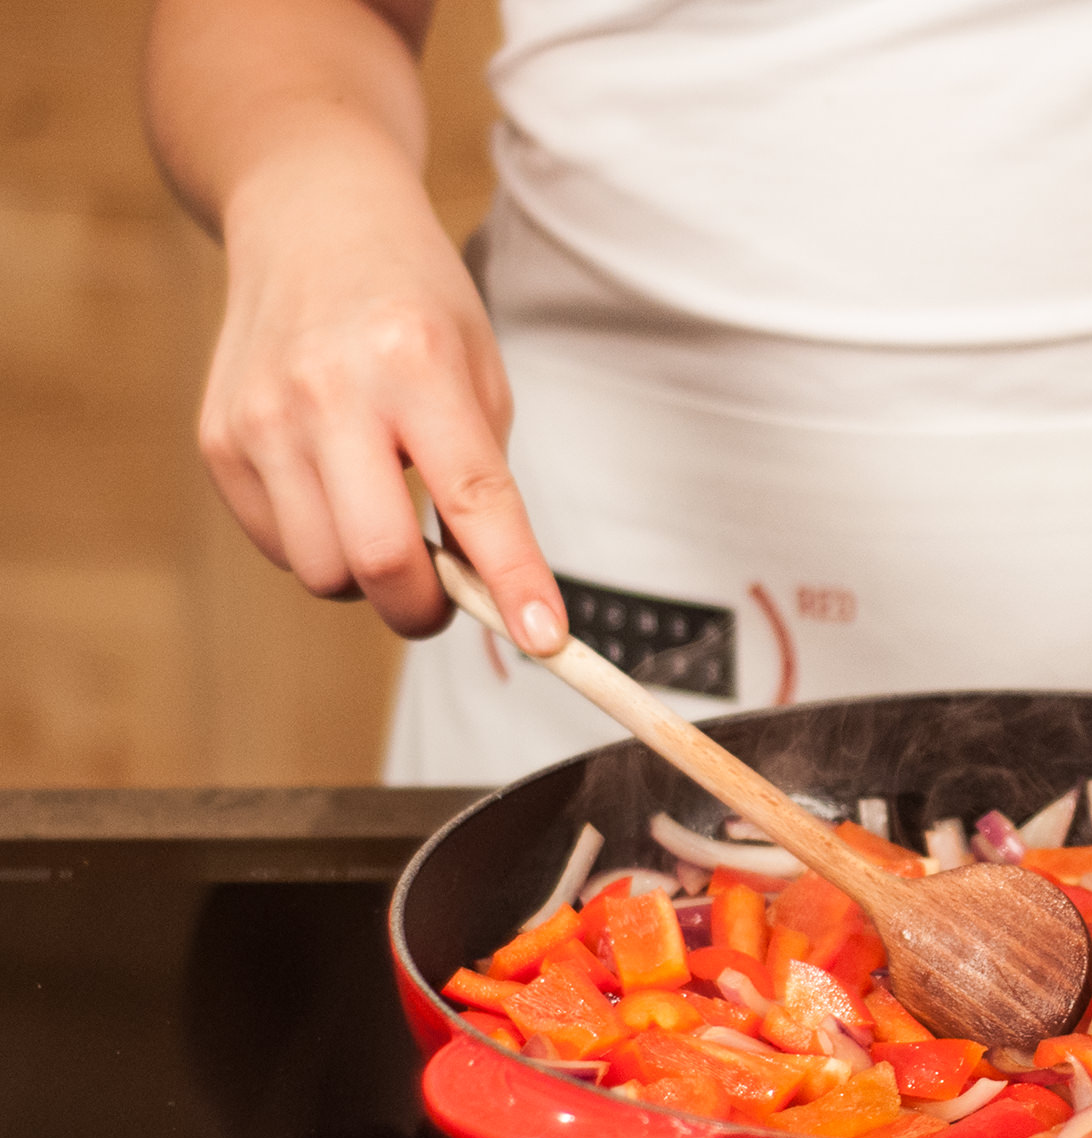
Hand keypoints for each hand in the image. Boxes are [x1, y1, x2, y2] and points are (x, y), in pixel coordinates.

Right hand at [199, 132, 564, 652]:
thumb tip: (492, 595)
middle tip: (451, 597)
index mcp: (416, 364)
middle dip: (428, 609)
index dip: (513, 581)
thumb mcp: (480, 371)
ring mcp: (262, 417)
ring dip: (370, 581)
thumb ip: (485, 482)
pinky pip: (280, 548)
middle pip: (379, 561)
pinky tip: (337, 494)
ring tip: (390, 522)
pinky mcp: (218, 441)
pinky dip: (322, 549)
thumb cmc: (414, 305)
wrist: (310, 218)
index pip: (475, 500)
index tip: (546, 639)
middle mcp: (330, 391)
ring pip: (324, 572)